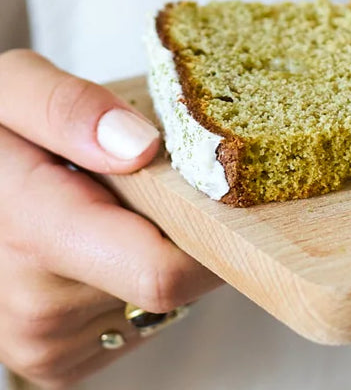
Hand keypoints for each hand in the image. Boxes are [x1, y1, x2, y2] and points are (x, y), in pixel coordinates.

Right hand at [0, 50, 221, 387]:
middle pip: (172, 279)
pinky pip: (136, 323)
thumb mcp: (14, 86)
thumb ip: (67, 107)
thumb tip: (138, 146)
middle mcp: (33, 304)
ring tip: (126, 208)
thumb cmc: (0, 132)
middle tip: (169, 181)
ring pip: (158, 301)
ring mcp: (43, 342)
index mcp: (30, 229)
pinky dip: (138, 283)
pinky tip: (111, 244)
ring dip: (161, 253)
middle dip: (189, 230)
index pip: (160, 271)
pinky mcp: (56, 364)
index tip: (230, 189)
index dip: (216, 233)